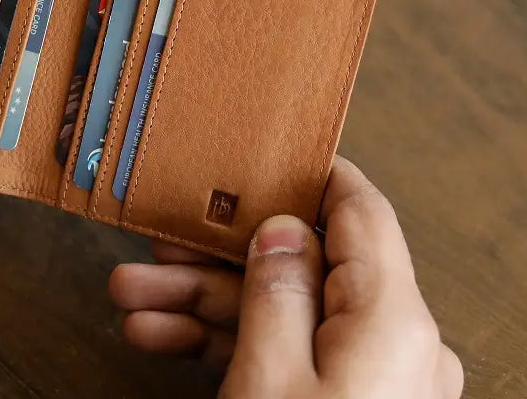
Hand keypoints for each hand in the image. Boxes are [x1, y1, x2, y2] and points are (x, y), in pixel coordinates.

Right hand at [110, 158, 462, 398]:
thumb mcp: (270, 380)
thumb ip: (278, 289)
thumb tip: (284, 228)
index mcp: (391, 319)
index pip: (359, 210)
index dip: (309, 173)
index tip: (258, 150)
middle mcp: (395, 343)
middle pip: (302, 268)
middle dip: (217, 258)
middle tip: (152, 247)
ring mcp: (373, 381)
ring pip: (285, 316)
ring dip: (205, 306)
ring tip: (132, 301)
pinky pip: (291, 359)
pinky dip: (229, 348)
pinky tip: (162, 343)